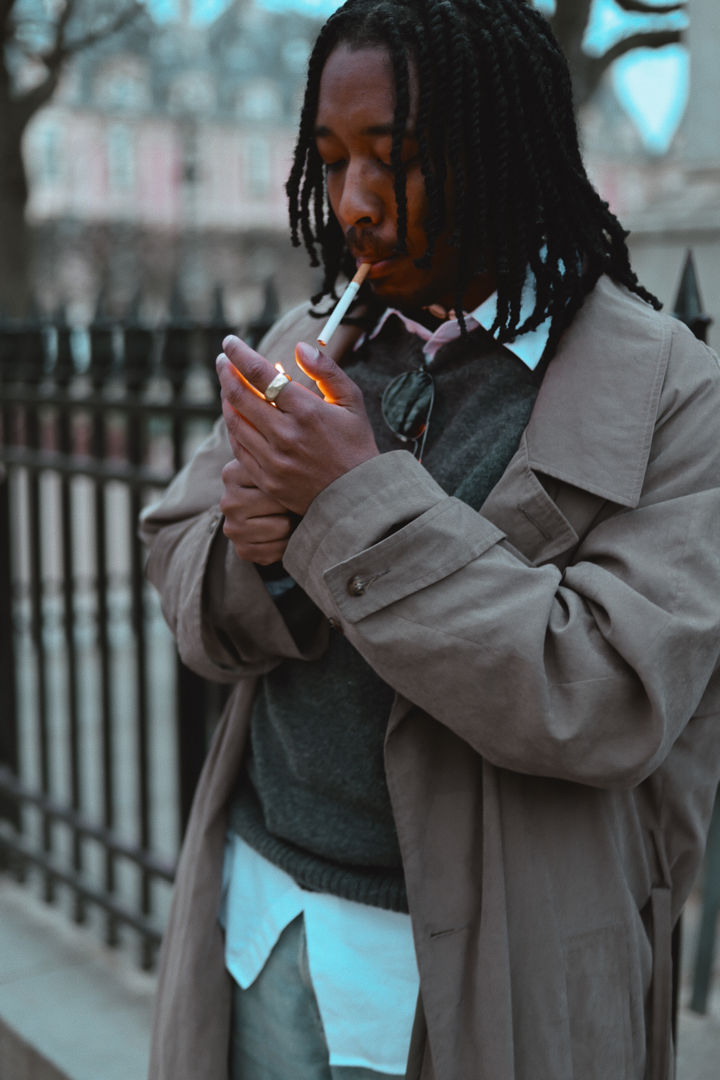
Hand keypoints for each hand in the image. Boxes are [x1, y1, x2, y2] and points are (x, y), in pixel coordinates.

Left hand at [216, 335, 379, 515]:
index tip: (230, 342)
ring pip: (235, 422)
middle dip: (226, 372)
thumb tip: (299, 346)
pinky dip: (234, 428)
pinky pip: (239, 449)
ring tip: (226, 385)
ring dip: (226, 399)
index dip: (240, 354)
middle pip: (241, 396)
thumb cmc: (356, 444)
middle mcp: (286, 434)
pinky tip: (235, 416)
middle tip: (221, 360)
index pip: (261, 374)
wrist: (357, 496)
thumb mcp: (352, 402)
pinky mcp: (267, 479)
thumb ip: (327, 370)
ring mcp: (273, 460)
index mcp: (307, 411)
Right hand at [220, 457, 292, 565]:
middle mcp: (227, 502)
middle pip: (279, 504)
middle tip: (290, 503)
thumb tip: (278, 428)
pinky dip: (287, 544)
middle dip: (292, 505)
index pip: (273, 480)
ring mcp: (232, 528)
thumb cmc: (279, 483)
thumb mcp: (274, 464)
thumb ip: (274, 453)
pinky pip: (277, 550)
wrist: (271, 515)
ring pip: (282, 527)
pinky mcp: (241, 550)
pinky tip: (283, 536)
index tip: (291, 482)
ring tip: (287, 517)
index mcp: (231, 474)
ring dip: (292, 525)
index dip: (291, 483)